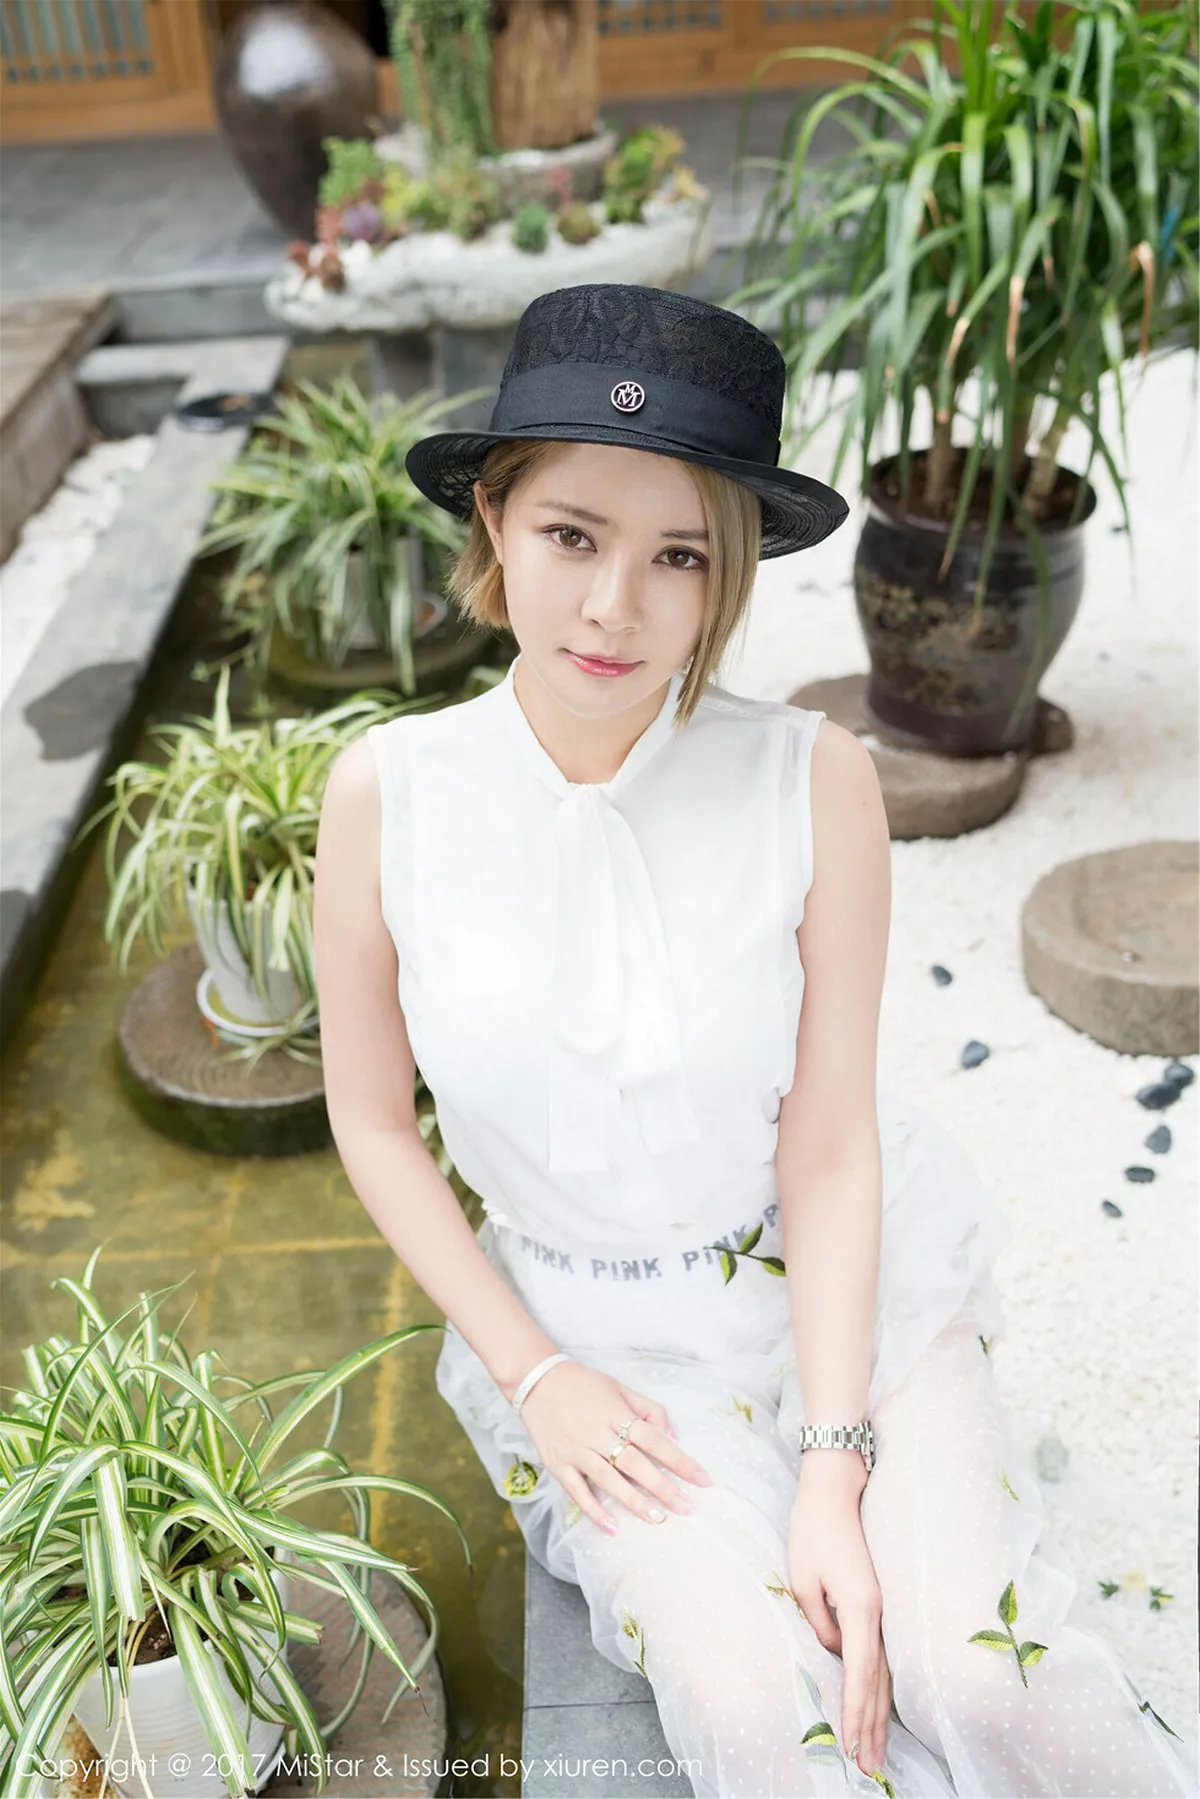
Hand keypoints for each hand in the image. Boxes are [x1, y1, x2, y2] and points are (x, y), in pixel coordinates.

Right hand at [518, 1360, 712, 1532]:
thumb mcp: (620, 1388)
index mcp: (616, 1413)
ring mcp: (576, 1451)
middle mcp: (597, 1433)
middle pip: (635, 1463)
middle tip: (686, 1507)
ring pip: (609, 1480)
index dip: (679, 1460)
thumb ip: (649, 1410)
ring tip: (658, 1519)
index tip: (702, 1480)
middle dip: (663, 1487)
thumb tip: (673, 1436)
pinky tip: (612, 1527)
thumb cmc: (583, 1385)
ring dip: (634, 1501)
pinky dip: (594, 1511)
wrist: (537, 1382)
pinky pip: (577, 1491)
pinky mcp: (558, 1464)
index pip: (654, 1439)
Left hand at [787, 1455, 890, 1777]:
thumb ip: (818, 1623)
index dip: (856, 1714)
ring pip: (884, 1671)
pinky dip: (880, 1684)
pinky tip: (881, 1705)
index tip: (853, 1748)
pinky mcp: (878, 1600)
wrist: (837, 1489)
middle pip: (879, 1682)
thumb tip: (832, 1651)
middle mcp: (878, 1613)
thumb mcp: (803, 1579)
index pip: (859, 1675)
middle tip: (871, 1768)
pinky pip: (881, 1653)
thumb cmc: (813, 1529)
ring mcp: (882, 1607)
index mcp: (859, 1608)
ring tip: (879, 1750)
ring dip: (881, 1712)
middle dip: (874, 1727)